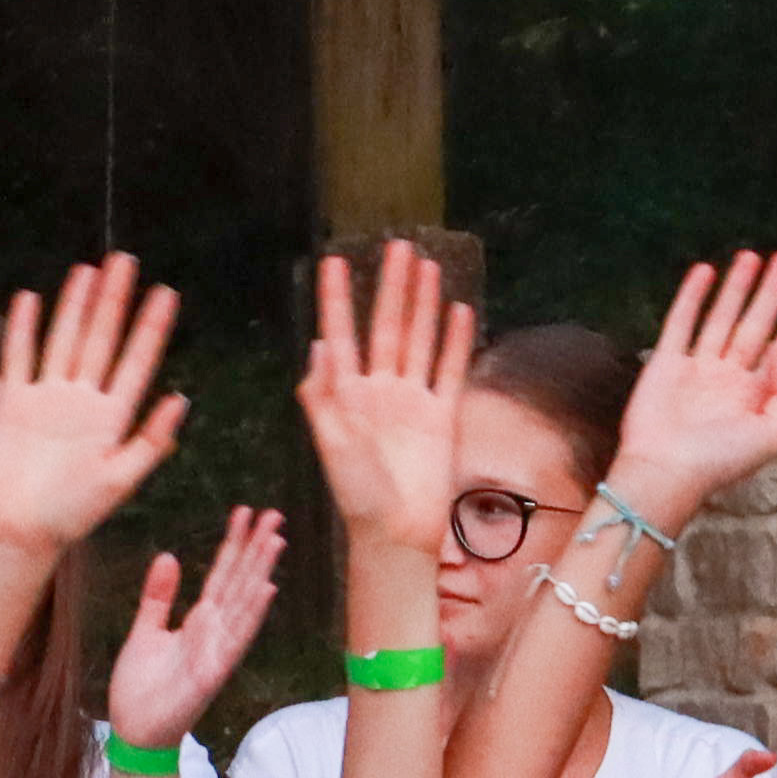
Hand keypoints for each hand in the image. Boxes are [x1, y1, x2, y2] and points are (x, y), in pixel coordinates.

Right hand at [0, 250, 192, 557]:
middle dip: (115, 301)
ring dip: (76, 306)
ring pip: (64, 340)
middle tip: (127, 260)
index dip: (151, 328)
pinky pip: (20, 358)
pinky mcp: (14, 404)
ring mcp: (47, 400)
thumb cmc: (71, 515)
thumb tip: (182, 399)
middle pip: (102, 340)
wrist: (19, 534)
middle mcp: (83, 403)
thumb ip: (150, 441)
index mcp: (113, 419)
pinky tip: (32, 299)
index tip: (166, 294)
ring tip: (89, 270)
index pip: (137, 362)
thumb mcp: (120, 482)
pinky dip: (25, 330)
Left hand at [104, 509, 287, 753]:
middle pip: (240, 581)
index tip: (245, 512)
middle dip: (256, 548)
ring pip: (244, 603)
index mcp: (199, 621)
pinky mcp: (212, 672)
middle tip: (274, 513)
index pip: (221, 574)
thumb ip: (158, 597)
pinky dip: (251, 614)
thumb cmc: (141, 688)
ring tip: (276, 540)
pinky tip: (266, 589)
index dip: (233, 542)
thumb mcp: (145, 632)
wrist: (134, 731)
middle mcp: (215, 632)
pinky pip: (236, 639)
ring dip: (261, 572)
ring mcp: (217, 651)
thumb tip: (169, 556)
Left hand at [287, 241, 469, 552]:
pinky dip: (456, 341)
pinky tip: (459, 310)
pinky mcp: (442, 416)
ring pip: (419, 340)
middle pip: (386, 326)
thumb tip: (317, 345)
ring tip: (426, 264)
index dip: (337, 299)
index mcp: (347, 395)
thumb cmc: (357, 495)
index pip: (341, 334)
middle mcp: (380, 391)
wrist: (397, 534)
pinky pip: (450, 370)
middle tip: (395, 244)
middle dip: (389, 287)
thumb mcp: (330, 444)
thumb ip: (322, 396)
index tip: (332, 261)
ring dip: (422, 303)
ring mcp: (413, 401)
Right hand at [600, 249, 776, 533]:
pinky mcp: (666, 363)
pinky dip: (692, 297)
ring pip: (722, 317)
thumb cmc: (719, 462)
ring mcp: (698, 368)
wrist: (664, 473)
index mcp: (757, 395)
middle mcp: (730, 377)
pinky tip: (705, 271)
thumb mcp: (772, 437)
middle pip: (757, 324)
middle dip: (773, 292)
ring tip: (752, 256)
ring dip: (737, 287)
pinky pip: (681, 322)